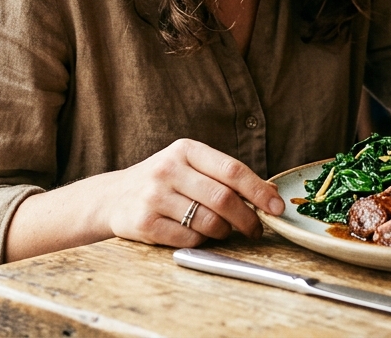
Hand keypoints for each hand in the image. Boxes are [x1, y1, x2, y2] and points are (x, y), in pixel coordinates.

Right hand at [105, 139, 284, 247]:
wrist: (114, 197)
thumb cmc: (165, 182)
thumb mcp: (191, 167)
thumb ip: (226, 177)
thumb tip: (272, 195)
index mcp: (186, 150)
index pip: (232, 170)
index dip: (259, 191)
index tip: (277, 208)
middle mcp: (168, 168)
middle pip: (223, 199)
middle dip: (247, 219)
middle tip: (255, 230)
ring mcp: (154, 195)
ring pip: (208, 222)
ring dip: (224, 232)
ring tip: (223, 231)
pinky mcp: (144, 222)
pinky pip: (188, 239)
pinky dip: (200, 241)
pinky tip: (197, 235)